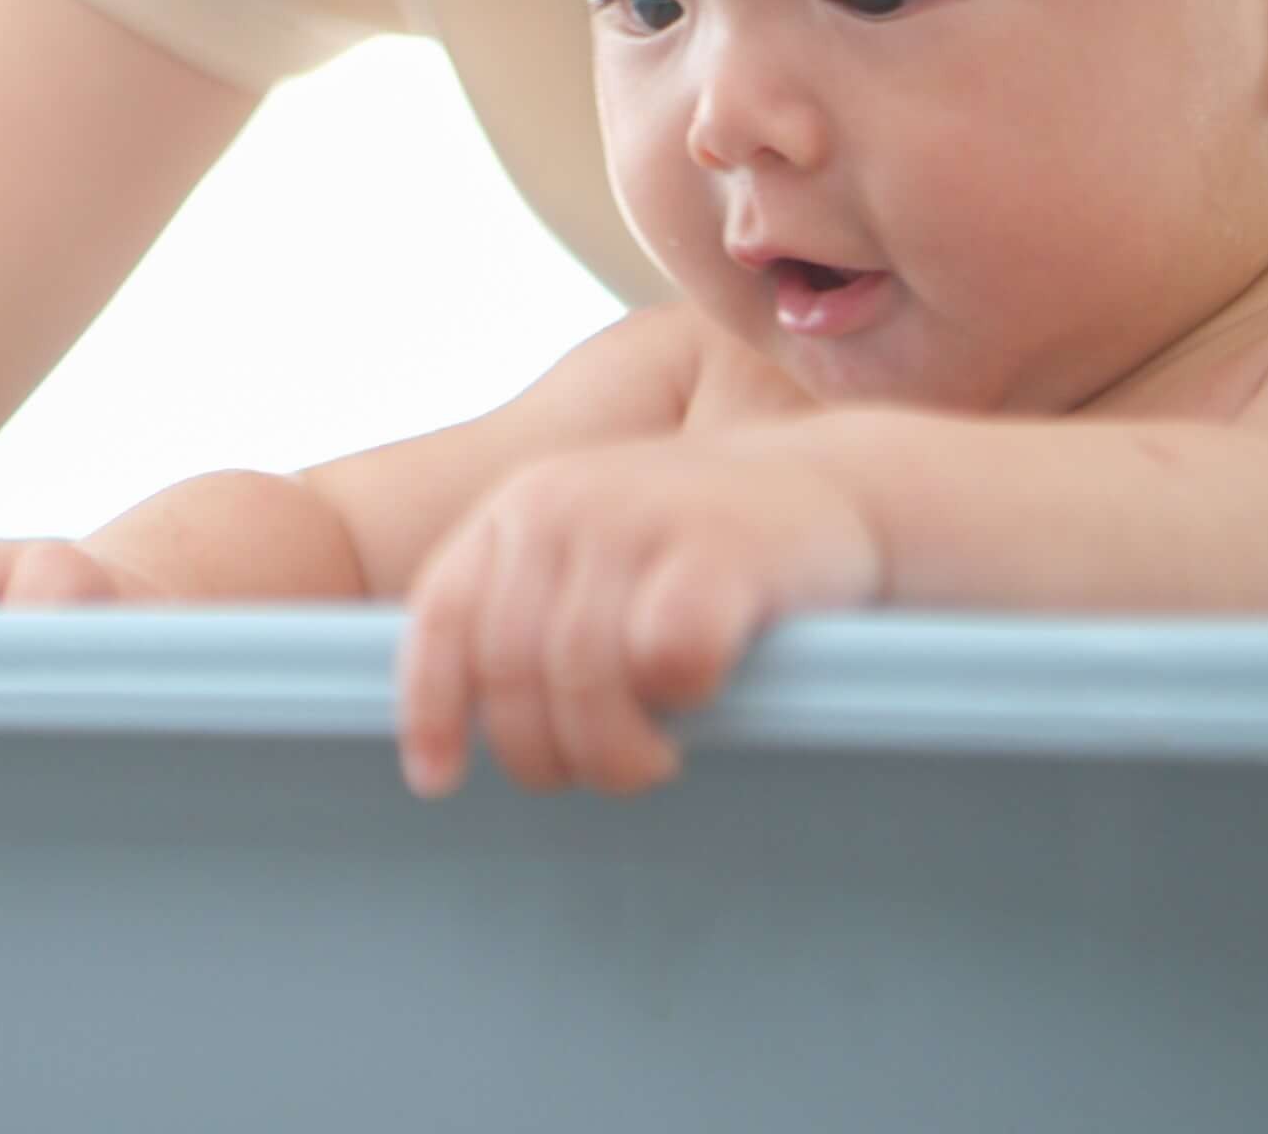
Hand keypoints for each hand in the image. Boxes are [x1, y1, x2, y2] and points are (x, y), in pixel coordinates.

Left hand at [395, 437, 881, 799]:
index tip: (438, 780)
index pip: (442, 615)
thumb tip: (459, 733)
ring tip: (651, 762)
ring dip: (611, 749)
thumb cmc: (704, 549)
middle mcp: (563, 501)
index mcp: (520, 508)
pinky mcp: (719, 547)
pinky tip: (699, 701)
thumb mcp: (594, 557)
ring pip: (580, 676)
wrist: (835, 487)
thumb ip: (529, 616)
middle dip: (541, 751)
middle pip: (509, 667)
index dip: (432, 708)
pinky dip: (678, 700)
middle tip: (590, 776)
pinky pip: (666, 659)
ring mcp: (639, 518)